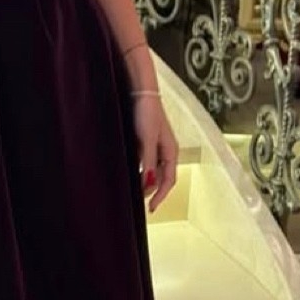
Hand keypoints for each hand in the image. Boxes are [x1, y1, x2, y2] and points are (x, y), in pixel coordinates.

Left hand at [133, 93, 177, 212]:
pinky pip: (144, 162)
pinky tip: (129, 174)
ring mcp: (155, 146)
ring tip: (133, 191)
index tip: (151, 208)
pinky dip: (138, 170)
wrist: (140, 91)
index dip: (161, 196)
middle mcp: (166, 151)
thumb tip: (148, 184)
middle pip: (161, 178)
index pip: (169, 180)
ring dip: (144, 181)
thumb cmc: (146, 113)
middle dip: (152, 191)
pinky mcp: (145, 141)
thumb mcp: (146, 140)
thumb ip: (148, 162)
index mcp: (171, 152)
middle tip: (139, 202)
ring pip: (152, 170)